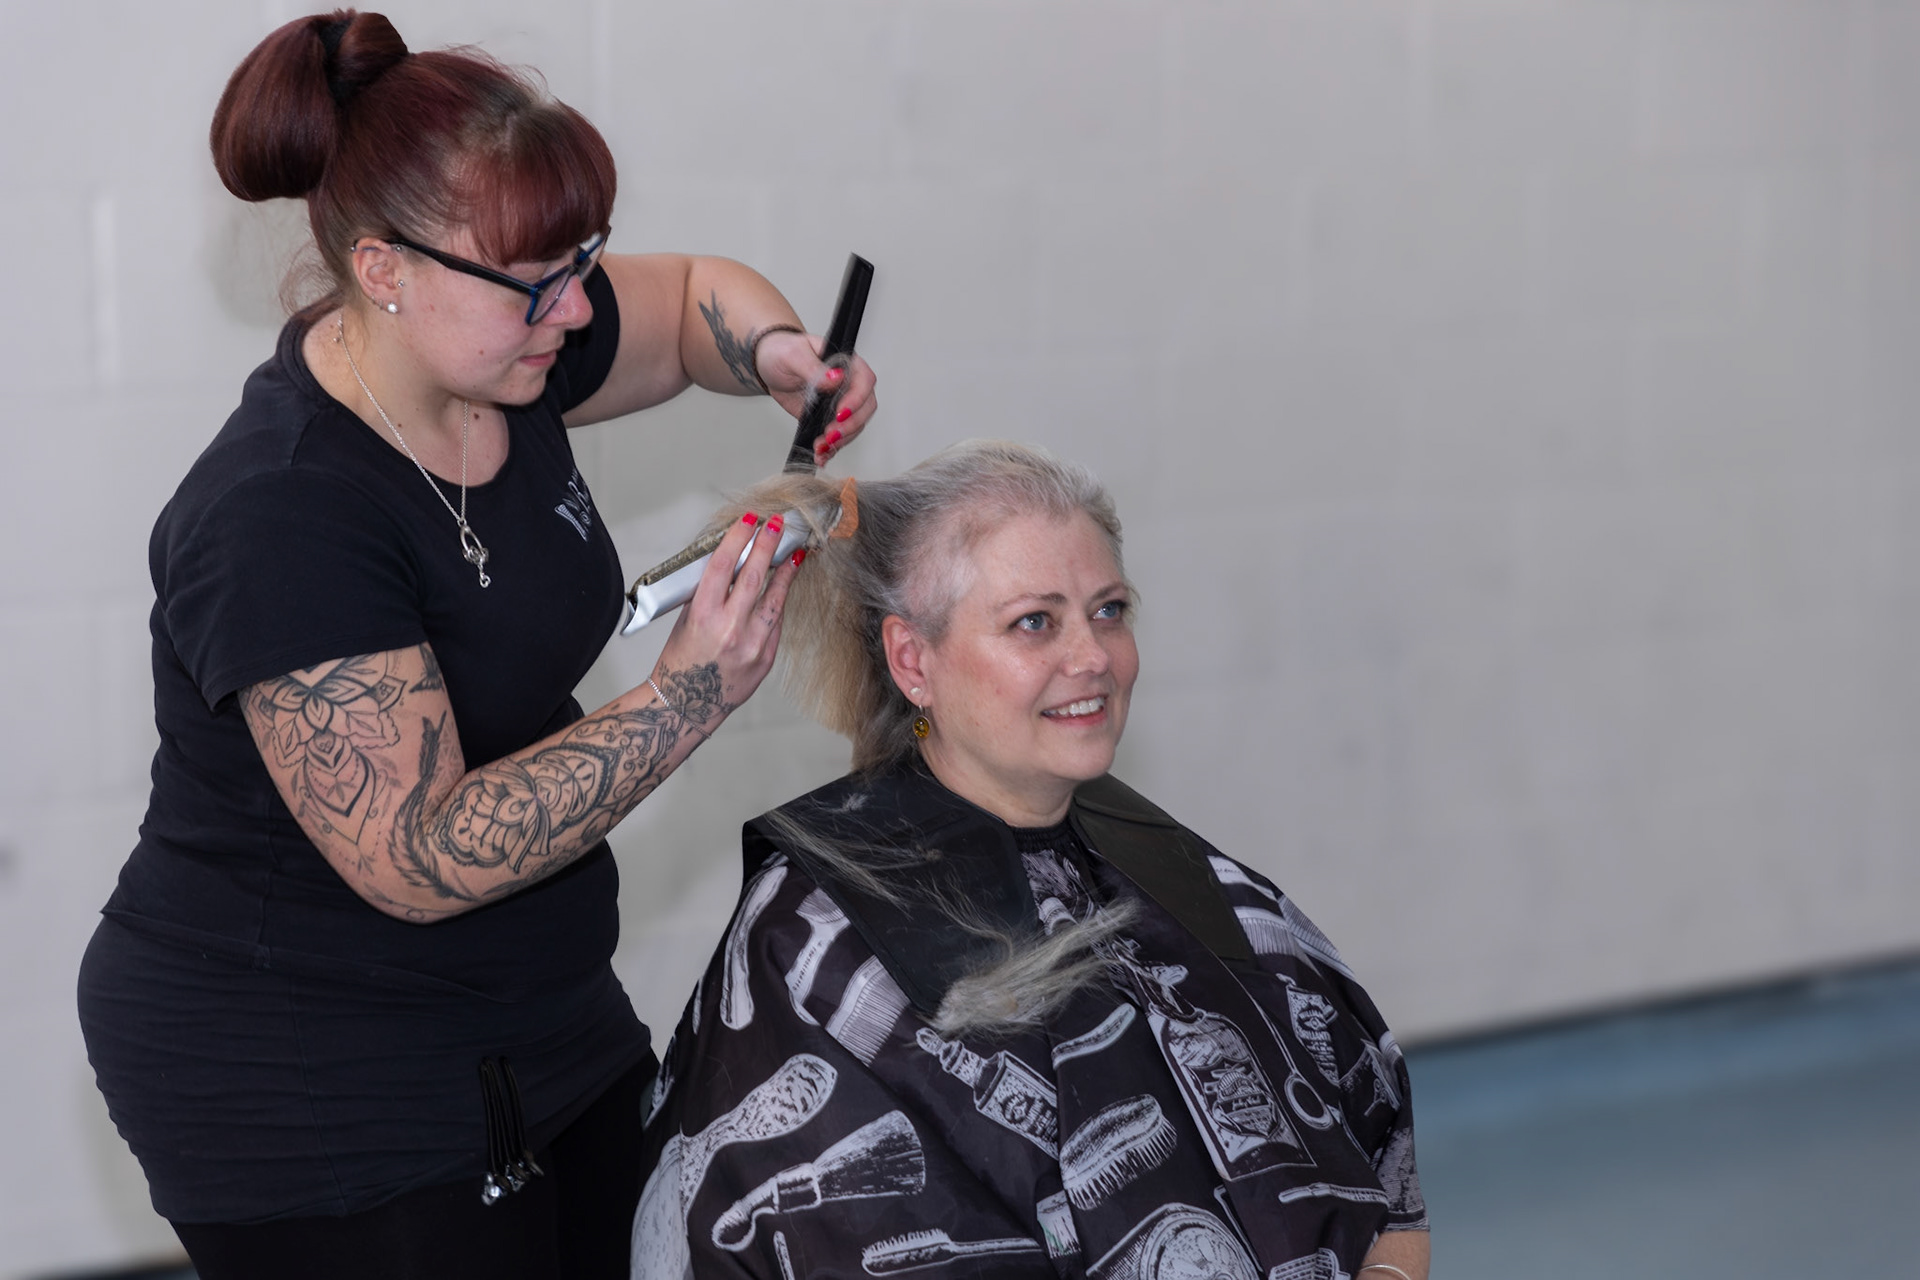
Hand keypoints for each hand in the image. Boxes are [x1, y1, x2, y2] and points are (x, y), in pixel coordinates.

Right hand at [649, 511, 802, 733]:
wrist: (686, 705)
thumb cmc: (681, 661)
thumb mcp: (686, 619)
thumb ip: (709, 593)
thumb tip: (732, 564)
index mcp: (702, 615)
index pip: (723, 565)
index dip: (738, 539)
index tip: (749, 521)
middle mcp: (729, 628)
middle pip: (753, 577)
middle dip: (767, 546)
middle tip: (778, 525)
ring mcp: (751, 645)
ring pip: (775, 600)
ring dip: (785, 573)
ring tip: (795, 553)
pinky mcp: (765, 658)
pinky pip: (776, 623)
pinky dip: (779, 603)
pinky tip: (783, 588)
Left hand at [754, 330, 877, 465]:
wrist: (769, 365)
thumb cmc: (782, 352)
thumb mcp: (793, 355)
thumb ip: (814, 368)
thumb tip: (836, 378)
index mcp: (846, 363)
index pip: (865, 381)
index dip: (857, 399)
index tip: (839, 413)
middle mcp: (848, 384)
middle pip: (865, 408)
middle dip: (850, 426)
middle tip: (830, 435)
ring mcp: (841, 403)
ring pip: (854, 426)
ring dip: (840, 441)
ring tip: (820, 448)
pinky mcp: (829, 419)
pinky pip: (838, 436)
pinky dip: (831, 449)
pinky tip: (820, 455)